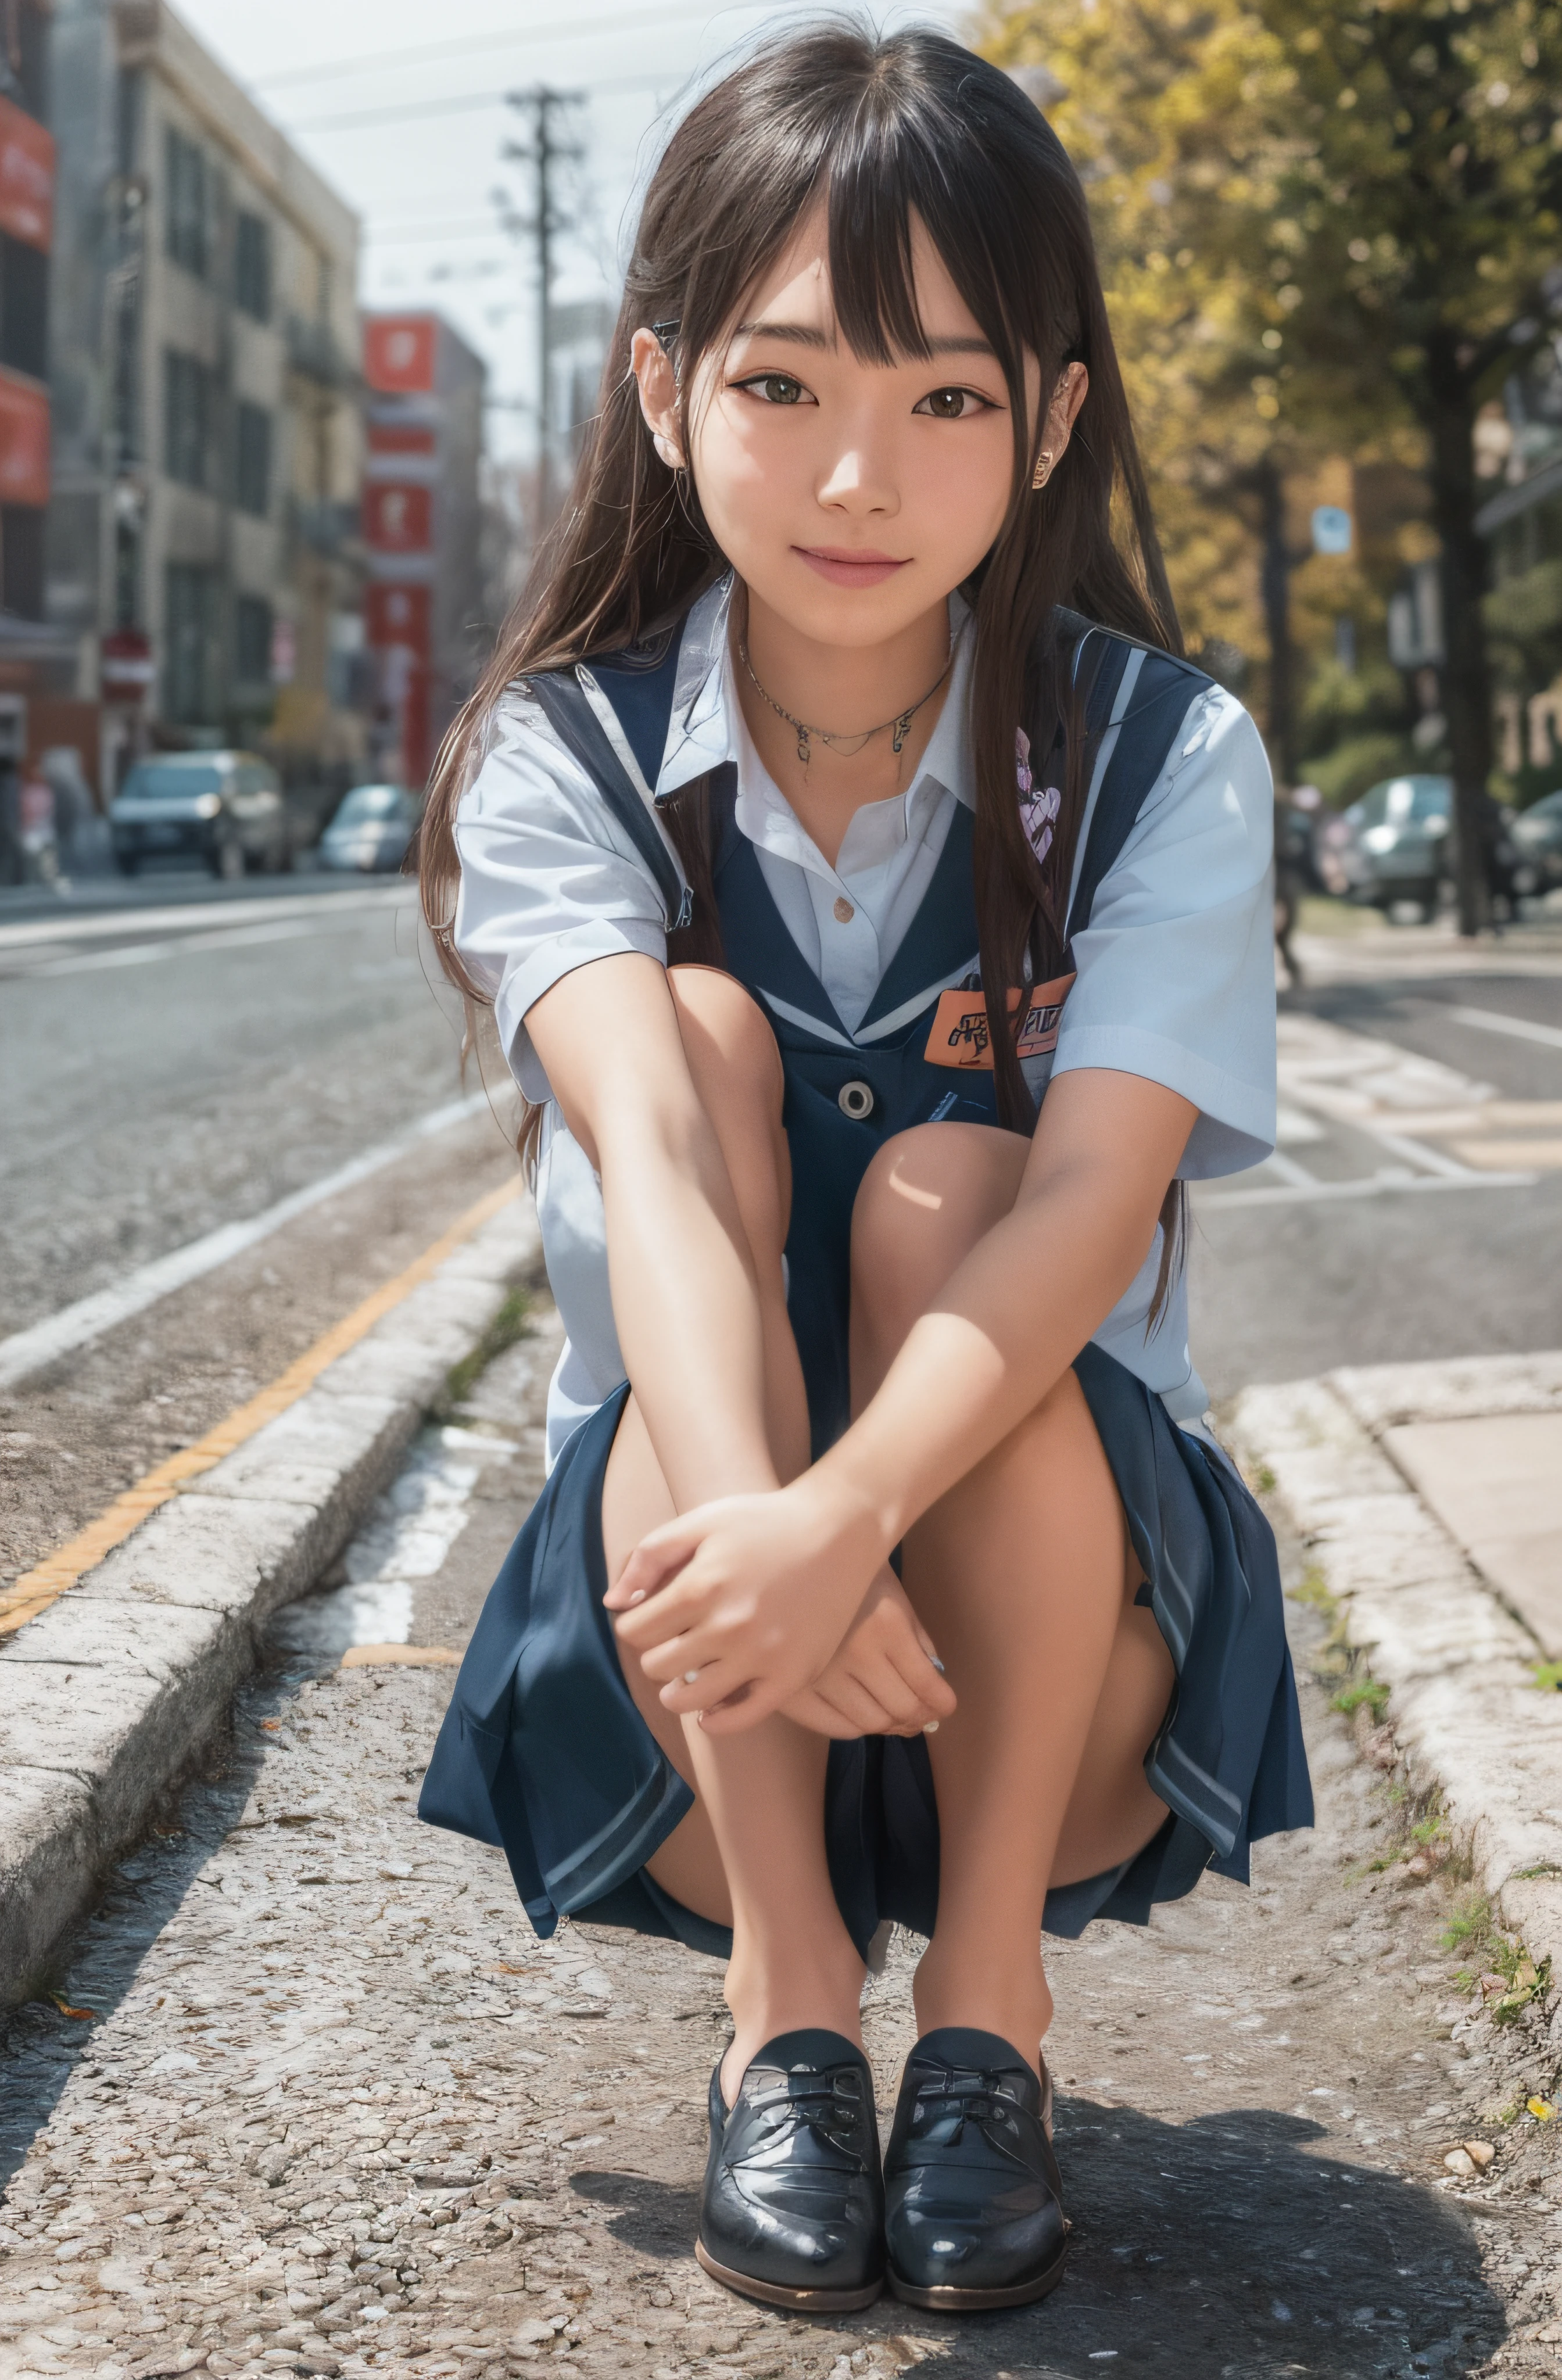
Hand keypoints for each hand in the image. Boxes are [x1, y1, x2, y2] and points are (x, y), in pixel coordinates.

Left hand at [605, 1474, 887, 1731]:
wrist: (840, 1530)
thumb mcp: (701, 1521)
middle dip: (657, 1651)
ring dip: (677, 1688)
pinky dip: (716, 1719)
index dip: (636, 1623)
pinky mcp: (792, 1677)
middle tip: (676, 1638)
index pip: (634, 1631)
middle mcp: (729, 1626)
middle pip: (656, 1666)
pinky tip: (711, 1707)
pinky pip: (740, 1719)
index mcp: (701, 1586)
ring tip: (686, 1672)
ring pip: (688, 1699)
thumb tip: (613, 1604)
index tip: (652, 1616)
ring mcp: (762, 1656)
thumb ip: (648, 1557)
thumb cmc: (765, 1521)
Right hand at [780, 1568, 957, 1739]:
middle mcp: (855, 1652)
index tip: (946, 1705)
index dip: (942, 1703)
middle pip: (900, 1709)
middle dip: (921, 1717)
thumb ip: (923, 1651)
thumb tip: (934, 1697)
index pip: (925, 1685)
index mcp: (887, 1627)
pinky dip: (858, 1728)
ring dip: (891, 1726)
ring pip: (869, 1723)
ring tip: (896, 1716)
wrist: (804, 1566)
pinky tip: (865, 1714)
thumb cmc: (862, 1585)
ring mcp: (822, 1671)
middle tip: (925, 1715)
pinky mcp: (796, 1685)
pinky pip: (835, 1726)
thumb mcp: (902, 1608)